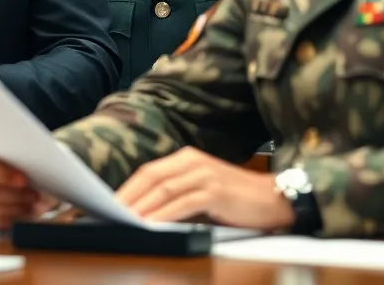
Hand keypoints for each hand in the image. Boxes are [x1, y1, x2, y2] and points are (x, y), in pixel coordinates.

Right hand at [0, 144, 57, 229]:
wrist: (10, 165)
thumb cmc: (15, 157)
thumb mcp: (18, 151)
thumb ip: (23, 159)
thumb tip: (42, 172)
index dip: (2, 174)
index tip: (24, 180)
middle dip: (15, 196)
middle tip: (36, 195)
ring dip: (16, 209)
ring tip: (33, 205)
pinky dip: (11, 218)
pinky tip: (24, 213)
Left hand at [115, 146, 294, 229]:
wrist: (276, 199)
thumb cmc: (237, 199)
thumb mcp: (202, 190)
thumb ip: (177, 195)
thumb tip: (144, 212)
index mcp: (186, 158)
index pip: (147, 172)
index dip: (126, 188)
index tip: (107, 203)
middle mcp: (192, 162)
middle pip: (150, 177)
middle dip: (127, 197)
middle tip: (107, 213)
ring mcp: (204, 175)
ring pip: (163, 190)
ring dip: (141, 206)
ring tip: (123, 220)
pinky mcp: (215, 191)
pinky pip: (183, 203)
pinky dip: (163, 215)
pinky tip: (151, 224)